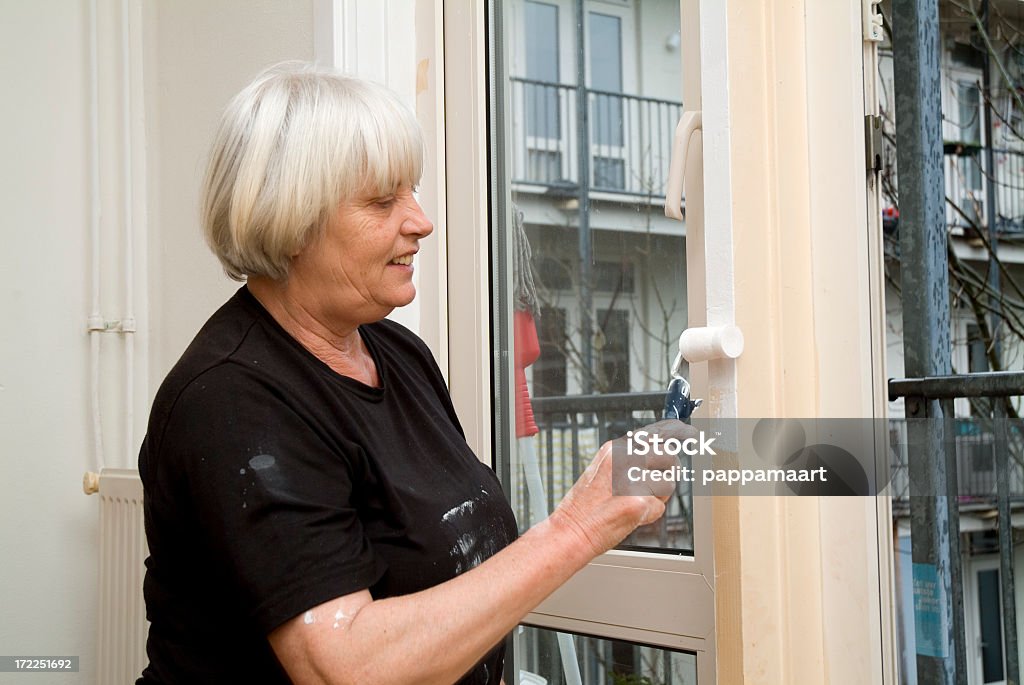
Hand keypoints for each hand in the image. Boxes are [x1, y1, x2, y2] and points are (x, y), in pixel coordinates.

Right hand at [550, 419, 692, 558]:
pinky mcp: (639, 501)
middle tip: (653, 486)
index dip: (678, 430)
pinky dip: (650, 515)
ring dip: (659, 496)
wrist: (573, 530)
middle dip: (669, 472)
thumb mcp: (605, 469)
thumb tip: (662, 451)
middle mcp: (624, 459)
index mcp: (616, 448)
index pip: (655, 431)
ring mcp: (632, 479)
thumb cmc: (587, 505)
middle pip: (669, 456)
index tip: (691, 432)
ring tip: (634, 502)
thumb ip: (631, 458)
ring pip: (669, 483)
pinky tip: (630, 515)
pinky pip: (660, 507)